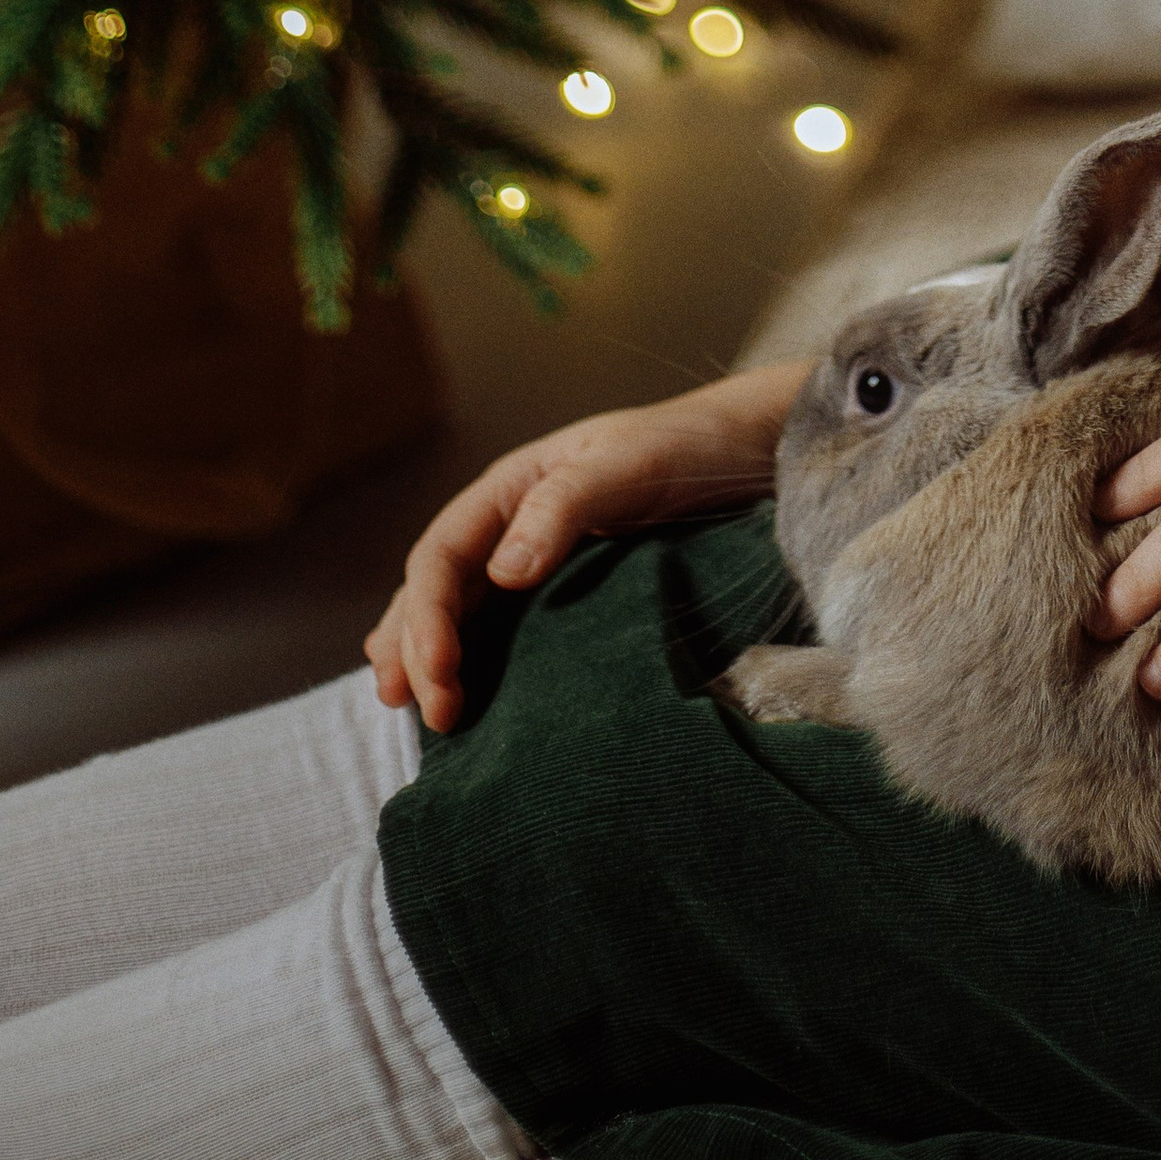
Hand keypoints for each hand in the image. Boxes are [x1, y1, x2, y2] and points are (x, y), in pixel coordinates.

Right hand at [365, 358, 805, 733]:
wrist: (744, 451)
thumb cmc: (685, 447)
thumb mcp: (625, 465)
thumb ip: (562, 507)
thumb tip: (502, 574)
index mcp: (511, 486)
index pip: (441, 556)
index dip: (425, 617)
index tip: (436, 673)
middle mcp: (510, 523)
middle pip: (436, 589)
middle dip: (416, 650)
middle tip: (423, 712)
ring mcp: (534, 558)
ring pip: (459, 611)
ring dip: (430, 658)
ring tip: (418, 712)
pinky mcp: (565, 589)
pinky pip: (503, 627)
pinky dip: (474, 660)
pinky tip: (469, 696)